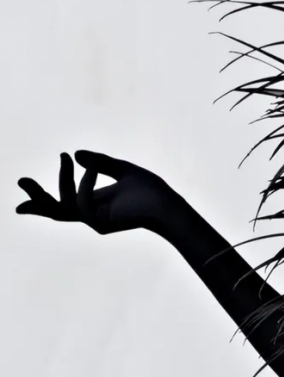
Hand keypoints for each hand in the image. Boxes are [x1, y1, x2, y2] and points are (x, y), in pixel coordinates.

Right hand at [16, 150, 182, 234]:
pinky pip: (82, 203)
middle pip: (55, 211)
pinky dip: (84, 184)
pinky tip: (92, 168)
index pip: (64, 201)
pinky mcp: (101, 222)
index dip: (47, 192)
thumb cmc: (149, 190)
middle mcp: (92, 214)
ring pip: (64, 208)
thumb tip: (74, 154)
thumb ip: (99, 162)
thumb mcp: (122, 170)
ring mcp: (95, 220)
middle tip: (21, 180)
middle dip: (36, 198)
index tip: (53, 162)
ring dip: (61, 181)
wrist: (167, 204)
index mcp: (95, 203)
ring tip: (63, 159)